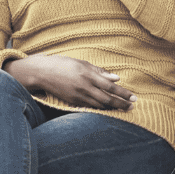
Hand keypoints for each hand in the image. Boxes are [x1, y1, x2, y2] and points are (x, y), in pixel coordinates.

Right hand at [5, 55, 135, 109]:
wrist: (41, 72)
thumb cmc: (63, 64)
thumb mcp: (82, 63)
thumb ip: (100, 72)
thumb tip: (117, 78)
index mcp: (87, 75)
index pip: (110, 86)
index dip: (123, 93)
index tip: (134, 98)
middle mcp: (84, 87)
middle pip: (107, 99)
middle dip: (121, 104)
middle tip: (132, 107)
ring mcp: (77, 96)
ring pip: (99, 105)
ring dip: (113, 108)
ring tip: (123, 109)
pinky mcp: (72, 102)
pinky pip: (89, 107)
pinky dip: (100, 109)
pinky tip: (108, 109)